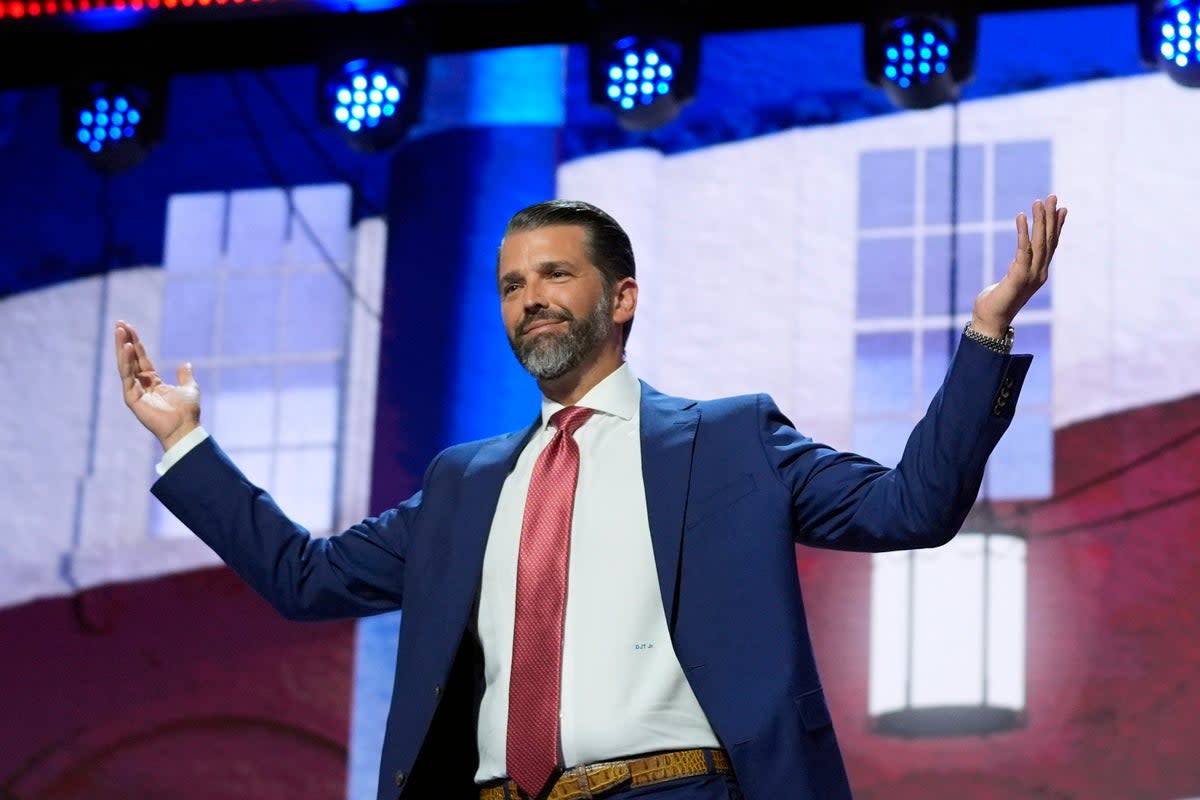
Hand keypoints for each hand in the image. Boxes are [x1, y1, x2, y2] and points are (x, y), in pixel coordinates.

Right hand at [115, 319, 200, 450]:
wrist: (185, 428)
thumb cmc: (187, 412)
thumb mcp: (189, 388)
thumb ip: (185, 375)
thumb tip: (186, 364)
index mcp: (152, 382)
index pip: (140, 358)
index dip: (135, 343)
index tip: (128, 326)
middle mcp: (141, 385)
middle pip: (130, 358)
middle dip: (124, 340)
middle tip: (119, 323)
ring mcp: (135, 391)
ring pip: (125, 365)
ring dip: (121, 347)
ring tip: (119, 330)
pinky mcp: (131, 398)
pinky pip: (127, 376)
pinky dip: (126, 362)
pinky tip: (126, 347)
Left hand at [971, 194, 1066, 337]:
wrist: (990, 322)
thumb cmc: (996, 302)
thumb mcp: (1011, 280)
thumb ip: (1018, 268)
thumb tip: (1022, 256)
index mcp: (1039, 274)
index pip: (1051, 246)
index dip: (1057, 227)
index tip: (1061, 209)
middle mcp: (1039, 273)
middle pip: (1048, 241)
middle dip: (1051, 218)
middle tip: (1053, 197)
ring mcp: (1031, 276)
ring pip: (1039, 243)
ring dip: (1040, 221)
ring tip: (1039, 202)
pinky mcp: (1018, 277)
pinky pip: (1023, 250)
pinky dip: (1023, 232)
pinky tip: (1021, 217)